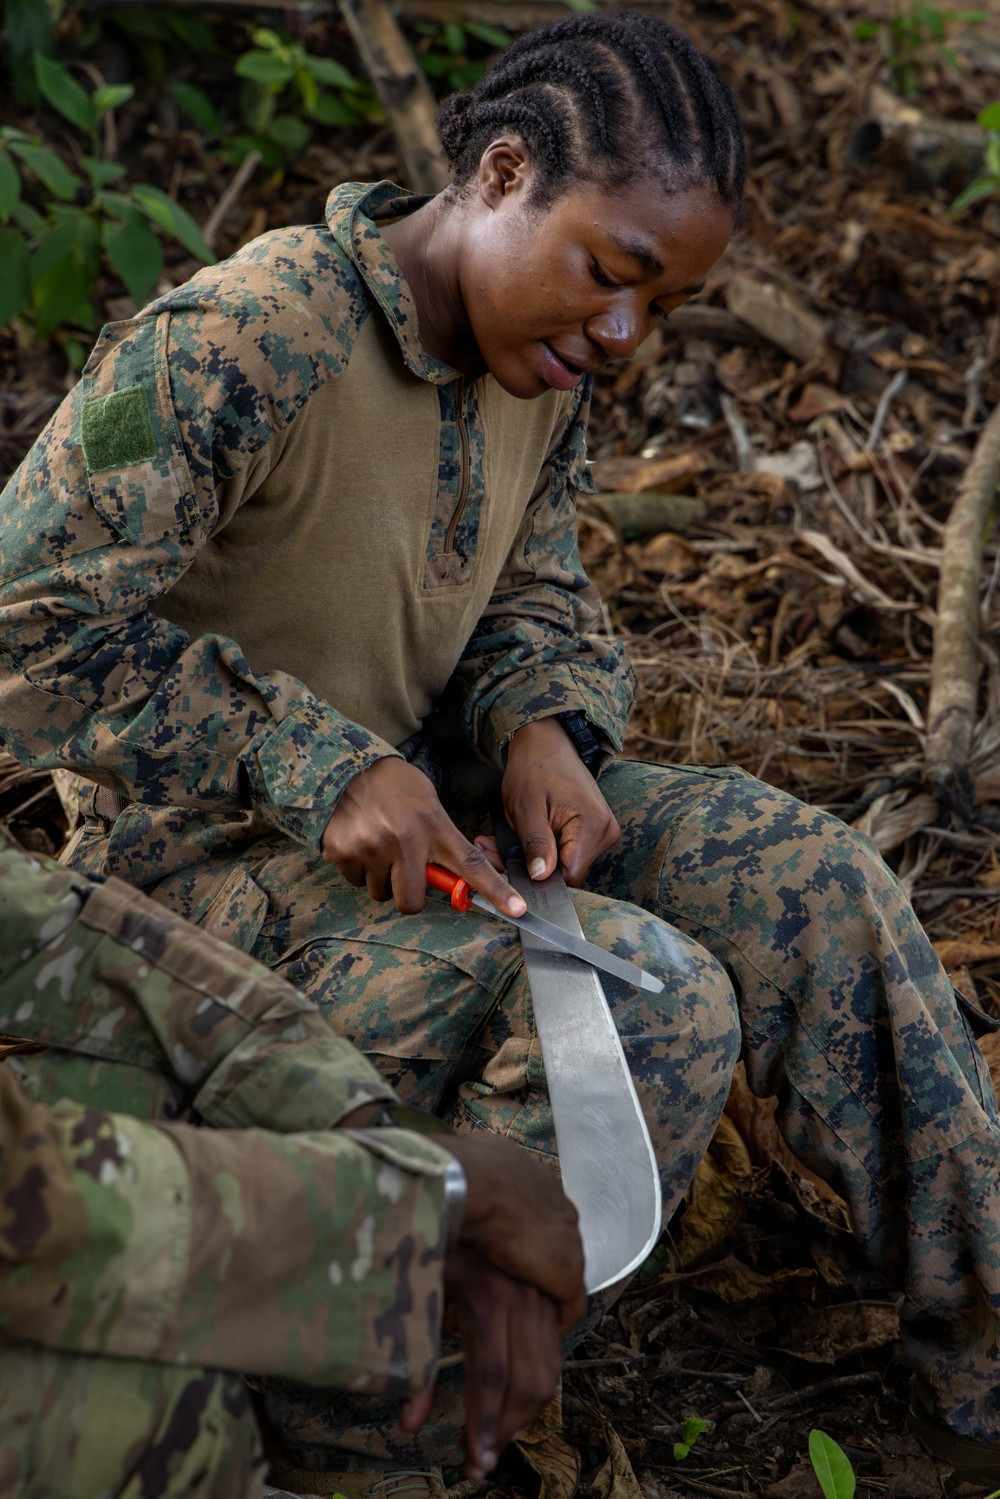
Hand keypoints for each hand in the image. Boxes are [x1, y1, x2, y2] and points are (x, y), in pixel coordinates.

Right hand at [321, 757, 525, 917]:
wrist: (349, 766)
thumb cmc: (397, 788)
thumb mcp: (429, 807)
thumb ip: (441, 843)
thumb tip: (454, 882)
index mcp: (434, 826)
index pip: (471, 865)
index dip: (494, 891)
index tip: (517, 911)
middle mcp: (404, 839)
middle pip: (412, 901)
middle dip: (408, 894)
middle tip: (402, 870)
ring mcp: (371, 847)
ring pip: (379, 892)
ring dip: (380, 877)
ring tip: (377, 844)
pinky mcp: (342, 851)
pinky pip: (354, 881)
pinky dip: (356, 867)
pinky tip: (358, 840)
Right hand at [398, 1130, 584, 1476]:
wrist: (447, 1166)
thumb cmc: (449, 1197)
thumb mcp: (473, 1245)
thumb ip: (474, 1285)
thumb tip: (451, 1325)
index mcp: (537, 1273)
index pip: (545, 1350)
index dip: (526, 1393)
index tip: (504, 1422)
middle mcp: (533, 1283)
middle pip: (538, 1372)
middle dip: (512, 1421)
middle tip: (486, 1457)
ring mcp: (515, 1286)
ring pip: (514, 1375)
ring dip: (491, 1424)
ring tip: (473, 1460)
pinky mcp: (489, 1289)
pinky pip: (483, 1361)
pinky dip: (463, 1400)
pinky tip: (427, 1423)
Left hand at [401, 1250, 563, 1478]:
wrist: (465, 1192)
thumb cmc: (433, 1242)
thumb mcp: (421, 1296)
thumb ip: (418, 1362)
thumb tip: (410, 1421)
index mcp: (488, 1294)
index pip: (491, 1373)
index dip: (485, 1422)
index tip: (475, 1461)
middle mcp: (523, 1296)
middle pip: (527, 1379)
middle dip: (506, 1428)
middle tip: (481, 1461)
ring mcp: (542, 1293)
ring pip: (548, 1370)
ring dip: (524, 1414)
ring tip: (497, 1440)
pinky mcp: (551, 1294)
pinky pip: (554, 1350)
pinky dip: (538, 1383)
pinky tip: (515, 1403)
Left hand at [487, 718, 619, 886]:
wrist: (545, 744)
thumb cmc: (533, 769)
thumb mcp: (525, 808)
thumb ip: (536, 845)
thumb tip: (541, 877)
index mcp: (593, 825)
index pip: (569, 876)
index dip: (540, 878)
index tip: (510, 867)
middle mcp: (605, 832)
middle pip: (567, 872)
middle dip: (531, 867)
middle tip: (495, 851)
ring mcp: (602, 832)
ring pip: (564, 864)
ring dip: (534, 858)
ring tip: (506, 839)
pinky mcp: (594, 832)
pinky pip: (567, 853)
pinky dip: (543, 849)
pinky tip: (525, 835)